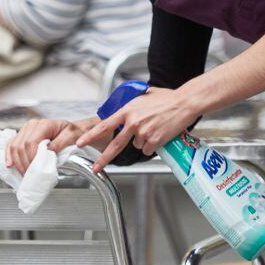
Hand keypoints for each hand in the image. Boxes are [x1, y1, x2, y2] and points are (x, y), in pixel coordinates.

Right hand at [4, 116, 100, 173]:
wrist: (71, 131)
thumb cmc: (73, 132)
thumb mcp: (72, 136)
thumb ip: (61, 142)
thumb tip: (49, 150)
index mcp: (44, 124)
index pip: (31, 142)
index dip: (31, 158)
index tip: (36, 170)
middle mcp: (32, 125)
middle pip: (21, 145)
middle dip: (24, 162)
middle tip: (30, 175)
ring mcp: (26, 130)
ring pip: (14, 146)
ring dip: (17, 162)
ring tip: (24, 173)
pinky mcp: (22, 135)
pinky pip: (11, 144)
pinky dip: (9, 155)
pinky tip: (10, 164)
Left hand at [76, 86, 198, 172]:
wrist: (184, 103)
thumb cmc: (166, 98)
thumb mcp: (142, 97)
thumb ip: (130, 107)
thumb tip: (123, 113)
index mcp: (127, 111)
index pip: (104, 125)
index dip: (90, 136)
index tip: (80, 142)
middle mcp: (133, 122)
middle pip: (115, 145)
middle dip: (103, 158)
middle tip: (95, 167)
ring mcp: (144, 133)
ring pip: (137, 145)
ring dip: (142, 141)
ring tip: (154, 128)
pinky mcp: (155, 140)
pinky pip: (148, 149)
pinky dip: (153, 145)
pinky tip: (159, 134)